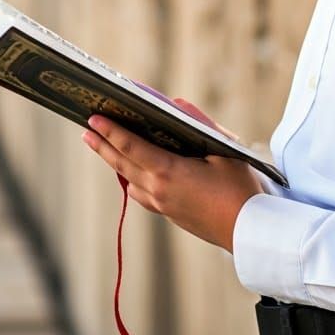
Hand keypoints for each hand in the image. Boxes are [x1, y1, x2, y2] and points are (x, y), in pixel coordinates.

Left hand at [81, 113, 260, 252]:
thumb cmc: (240, 189)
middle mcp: (159, 190)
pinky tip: (131, 176)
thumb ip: (200, 123)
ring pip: (129, 180)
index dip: (111, 131)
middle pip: (122, 164)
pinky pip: (141, 195)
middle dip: (103, 145)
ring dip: (115, 162)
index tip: (94, 118)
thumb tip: (177, 103)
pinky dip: (131, 180)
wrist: (248, 231)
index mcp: (169, 172)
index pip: (131, 147)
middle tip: (87, 130)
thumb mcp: (224, 150)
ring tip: (104, 147)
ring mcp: (162, 205)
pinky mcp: (169, 214)